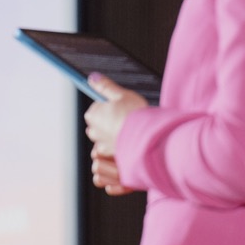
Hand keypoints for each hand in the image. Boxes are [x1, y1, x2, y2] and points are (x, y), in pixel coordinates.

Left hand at [83, 73, 148, 195]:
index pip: (95, 112)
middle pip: (97, 130)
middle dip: (107, 128)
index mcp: (94, 116)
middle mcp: (95, 135)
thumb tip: (92, 77)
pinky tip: (125, 158)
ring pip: (102, 148)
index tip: (120, 111)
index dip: (108, 110)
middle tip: (125, 124)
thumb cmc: (137, 115)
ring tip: (128, 141)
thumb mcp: (122, 95)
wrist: (152, 139)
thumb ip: (105, 86)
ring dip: (112, 146)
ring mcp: (104, 150)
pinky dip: (114, 165)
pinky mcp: (112, 163)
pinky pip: (108, 167)